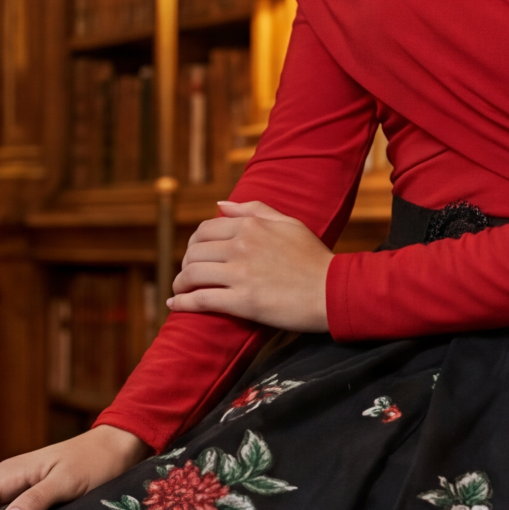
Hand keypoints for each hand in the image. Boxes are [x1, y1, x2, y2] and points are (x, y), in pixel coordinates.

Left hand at [167, 198, 331, 331]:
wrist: (334, 291)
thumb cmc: (315, 258)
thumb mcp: (288, 223)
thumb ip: (253, 210)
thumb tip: (221, 204)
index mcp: (250, 226)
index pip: (205, 230)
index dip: (194, 244)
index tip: (195, 254)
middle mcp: (241, 246)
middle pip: (194, 252)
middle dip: (186, 263)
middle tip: (187, 274)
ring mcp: (240, 274)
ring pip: (192, 274)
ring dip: (180, 283)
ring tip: (180, 289)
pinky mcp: (242, 301)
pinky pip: (201, 299)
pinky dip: (182, 302)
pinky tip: (174, 305)